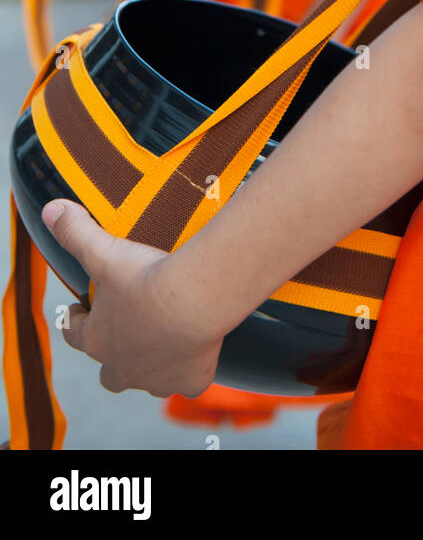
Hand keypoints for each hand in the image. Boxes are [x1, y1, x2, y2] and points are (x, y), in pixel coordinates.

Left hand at [42, 200, 224, 397]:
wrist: (194, 300)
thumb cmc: (147, 280)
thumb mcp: (105, 252)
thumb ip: (76, 232)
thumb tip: (52, 212)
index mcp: (98, 339)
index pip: (76, 334)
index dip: (76, 319)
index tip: (81, 307)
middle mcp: (123, 367)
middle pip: (109, 374)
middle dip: (112, 355)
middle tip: (125, 330)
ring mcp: (157, 378)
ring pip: (147, 380)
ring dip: (152, 364)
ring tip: (164, 337)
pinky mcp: (190, 379)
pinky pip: (188, 381)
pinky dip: (192, 370)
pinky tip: (199, 351)